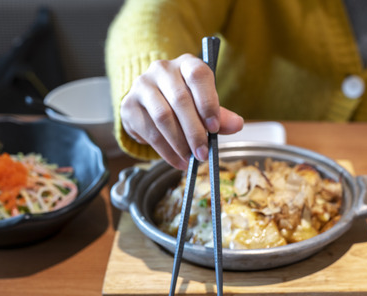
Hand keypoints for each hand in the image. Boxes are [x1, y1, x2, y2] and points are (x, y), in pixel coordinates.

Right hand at [120, 53, 243, 169]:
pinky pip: (149, 132)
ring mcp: (142, 85)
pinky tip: (177, 161)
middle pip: (180, 100)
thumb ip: (220, 115)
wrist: (149, 102)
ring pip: (163, 117)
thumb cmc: (183, 101)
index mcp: (186, 63)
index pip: (198, 75)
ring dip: (179, 143)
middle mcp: (162, 69)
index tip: (215, 128)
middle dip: (194, 131)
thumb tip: (237, 124)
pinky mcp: (129, 105)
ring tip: (190, 159)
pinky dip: (166, 151)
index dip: (208, 102)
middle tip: (203, 153)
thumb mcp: (204, 104)